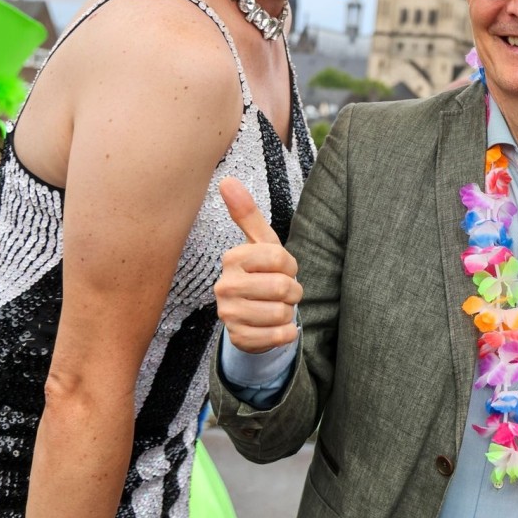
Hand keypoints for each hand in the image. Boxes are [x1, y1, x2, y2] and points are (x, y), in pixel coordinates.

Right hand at [214, 177, 301, 353]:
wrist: (252, 315)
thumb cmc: (262, 271)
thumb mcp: (261, 242)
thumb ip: (247, 212)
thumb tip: (226, 179)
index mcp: (232, 258)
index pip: (280, 259)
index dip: (290, 266)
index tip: (281, 269)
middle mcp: (225, 286)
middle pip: (283, 287)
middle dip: (293, 291)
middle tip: (282, 291)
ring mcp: (229, 314)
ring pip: (282, 313)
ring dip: (288, 312)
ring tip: (276, 307)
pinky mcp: (239, 338)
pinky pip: (279, 336)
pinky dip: (287, 333)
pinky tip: (275, 326)